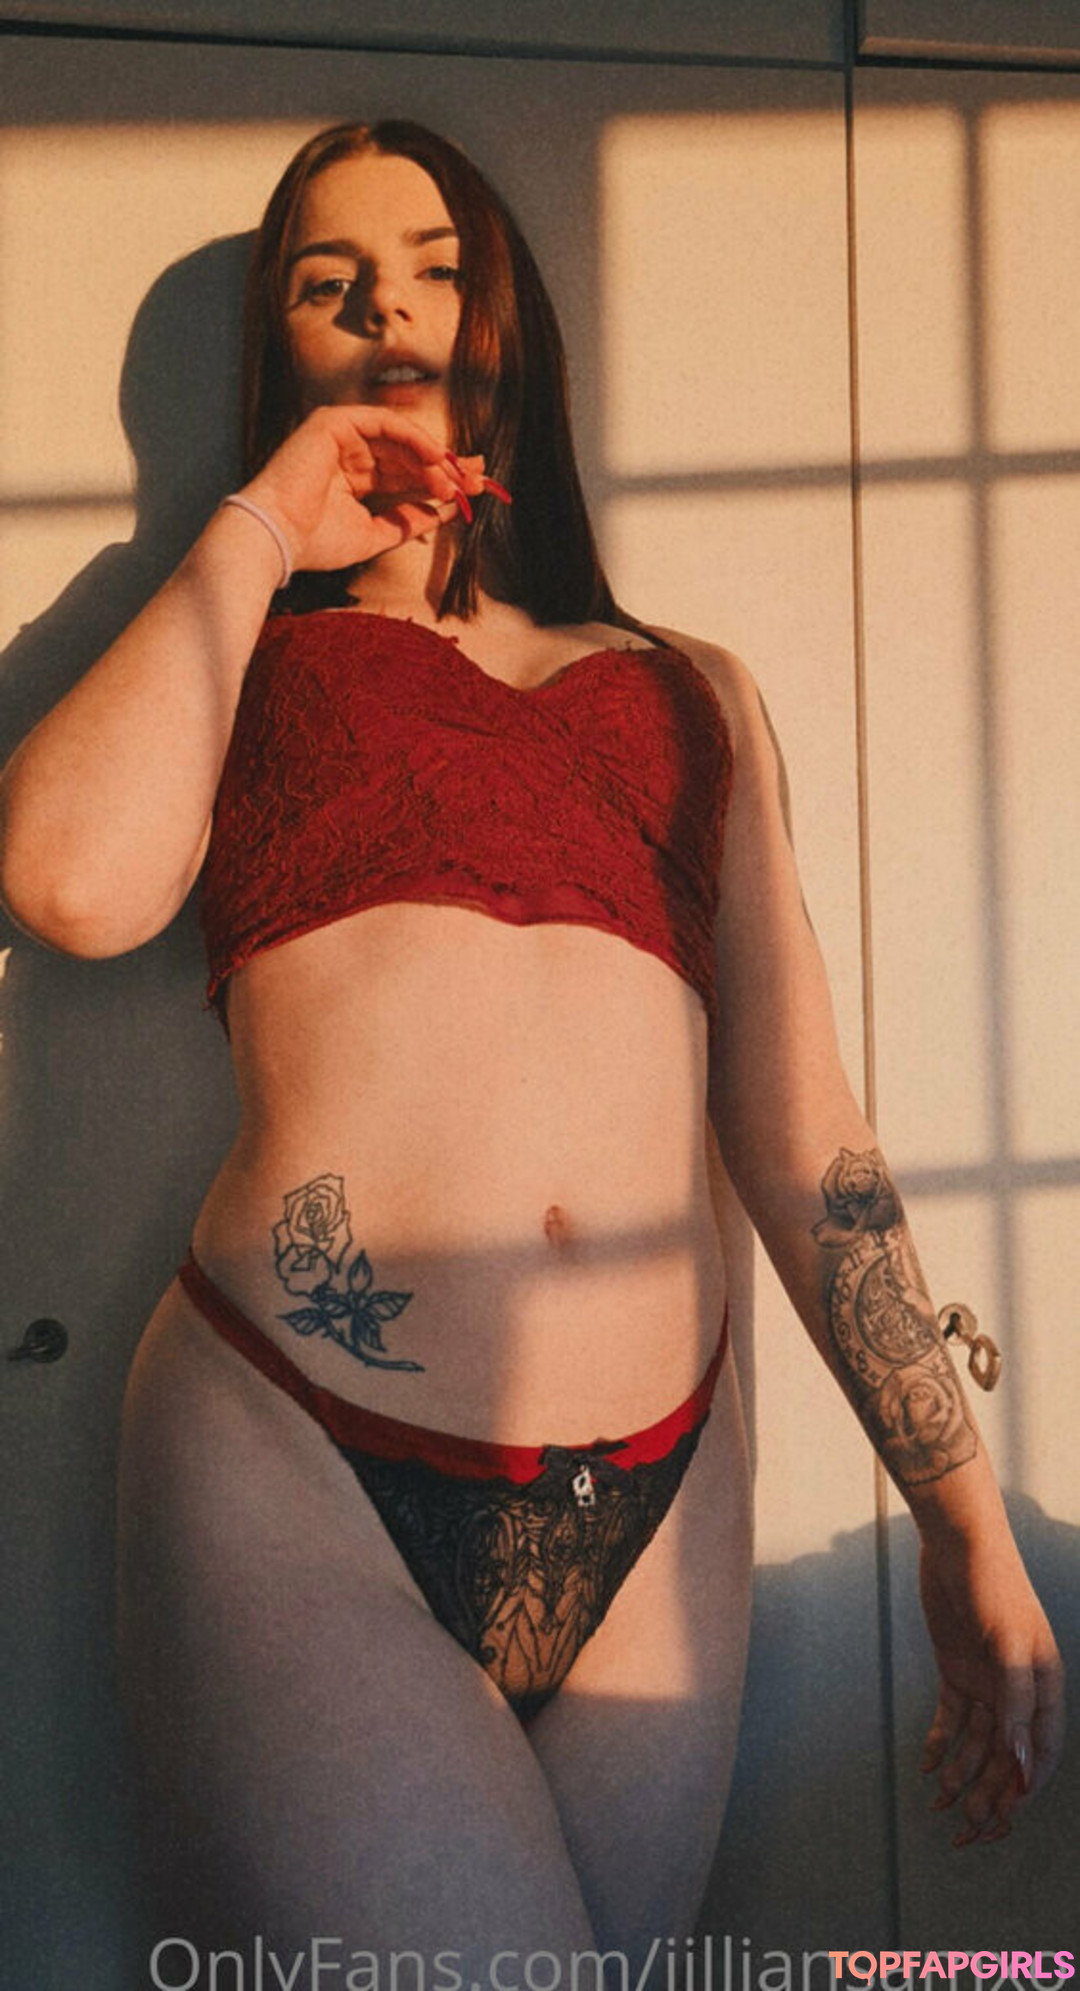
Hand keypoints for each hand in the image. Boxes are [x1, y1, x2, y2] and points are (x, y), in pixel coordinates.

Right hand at [239, 405, 487, 573]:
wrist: (278, 538)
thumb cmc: (316, 542)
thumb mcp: (377, 534)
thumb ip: (410, 520)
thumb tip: (445, 511)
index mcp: (355, 480)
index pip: (405, 474)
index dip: (439, 479)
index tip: (472, 488)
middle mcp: (349, 454)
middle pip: (408, 454)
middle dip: (445, 466)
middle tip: (478, 477)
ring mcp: (340, 436)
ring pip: (400, 439)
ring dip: (431, 458)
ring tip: (454, 479)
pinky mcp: (334, 422)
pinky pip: (384, 422)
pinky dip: (413, 437)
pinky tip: (435, 456)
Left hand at [918, 1526, 1064, 1843]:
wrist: (958, 1542)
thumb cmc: (993, 1586)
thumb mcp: (1007, 1644)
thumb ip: (1015, 1705)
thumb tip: (1022, 1765)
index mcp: (1044, 1687)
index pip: (1038, 1755)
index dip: (1020, 1793)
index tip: (998, 1825)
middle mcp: (1018, 1690)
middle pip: (1007, 1757)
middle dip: (988, 1799)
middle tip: (964, 1836)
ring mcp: (987, 1681)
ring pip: (977, 1744)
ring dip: (960, 1777)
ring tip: (939, 1808)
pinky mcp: (957, 1669)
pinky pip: (952, 1719)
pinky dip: (941, 1744)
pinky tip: (927, 1767)